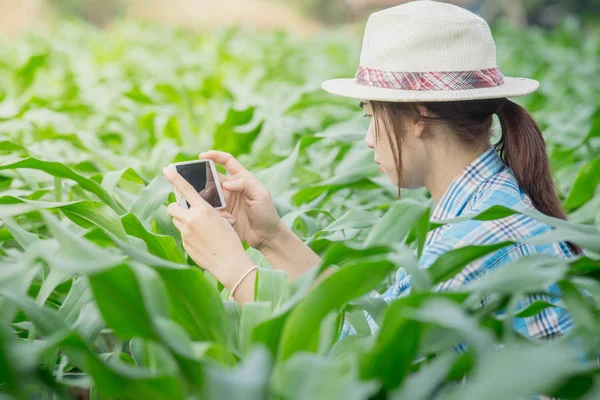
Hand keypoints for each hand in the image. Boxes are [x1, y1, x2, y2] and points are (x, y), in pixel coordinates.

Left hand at [163, 166, 254, 288]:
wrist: (228, 262)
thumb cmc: (230, 239)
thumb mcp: (222, 219)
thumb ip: (206, 213)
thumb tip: (196, 212)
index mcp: (203, 210)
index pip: (185, 189)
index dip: (175, 178)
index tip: (166, 169)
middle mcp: (191, 220)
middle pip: (172, 207)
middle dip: (177, 207)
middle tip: (187, 211)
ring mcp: (185, 233)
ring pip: (176, 221)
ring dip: (183, 221)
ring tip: (199, 228)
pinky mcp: (185, 244)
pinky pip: (183, 235)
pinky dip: (190, 235)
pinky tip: (203, 242)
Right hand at [198, 150, 282, 250]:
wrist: (266, 236)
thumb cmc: (267, 213)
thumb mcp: (260, 195)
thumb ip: (245, 184)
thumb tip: (226, 183)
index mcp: (242, 178)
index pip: (227, 161)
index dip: (214, 156)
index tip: (201, 156)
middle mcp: (231, 188)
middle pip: (212, 178)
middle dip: (203, 181)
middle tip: (198, 188)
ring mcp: (225, 201)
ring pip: (208, 195)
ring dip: (208, 200)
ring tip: (218, 208)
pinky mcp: (222, 214)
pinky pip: (211, 210)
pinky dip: (215, 214)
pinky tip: (229, 220)